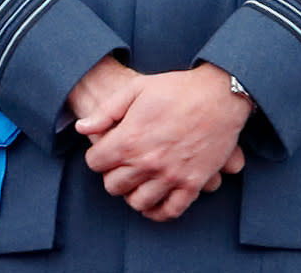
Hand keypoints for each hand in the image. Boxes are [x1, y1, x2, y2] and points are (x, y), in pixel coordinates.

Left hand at [73, 62, 251, 221]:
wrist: (218, 95)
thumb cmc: (175, 88)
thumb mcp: (135, 88)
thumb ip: (106, 112)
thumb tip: (82, 128)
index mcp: (130, 138)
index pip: (96, 163)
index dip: (97, 155)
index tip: (106, 148)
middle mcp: (148, 162)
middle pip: (113, 186)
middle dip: (112, 174)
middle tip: (121, 163)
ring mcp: (171, 176)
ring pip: (138, 203)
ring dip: (132, 193)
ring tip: (136, 179)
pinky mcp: (193, 184)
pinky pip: (169, 211)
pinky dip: (157, 211)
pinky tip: (154, 199)